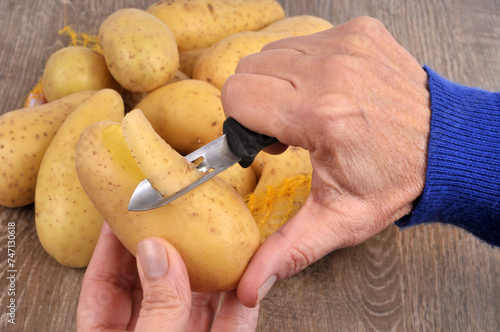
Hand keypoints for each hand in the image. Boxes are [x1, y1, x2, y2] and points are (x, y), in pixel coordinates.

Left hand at [77, 222, 258, 330]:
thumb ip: (156, 307)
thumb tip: (158, 253)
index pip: (103, 283)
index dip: (111, 243)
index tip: (122, 209)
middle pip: (154, 281)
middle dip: (165, 245)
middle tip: (172, 209)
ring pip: (196, 298)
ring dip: (208, 266)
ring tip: (213, 231)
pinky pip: (233, 322)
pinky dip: (242, 299)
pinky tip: (248, 271)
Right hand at [221, 16, 430, 306]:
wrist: (447, 147)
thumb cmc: (397, 180)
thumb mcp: (340, 221)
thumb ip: (288, 250)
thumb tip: (249, 287)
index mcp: (324, 116)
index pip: (238, 96)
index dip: (242, 125)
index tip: (265, 145)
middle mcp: (334, 72)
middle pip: (248, 70)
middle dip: (256, 105)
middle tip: (287, 131)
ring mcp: (348, 45)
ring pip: (272, 52)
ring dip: (279, 83)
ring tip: (305, 110)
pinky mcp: (358, 32)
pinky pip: (303, 40)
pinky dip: (303, 66)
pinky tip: (324, 90)